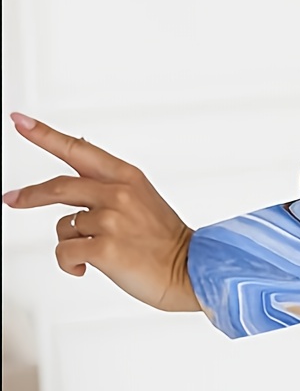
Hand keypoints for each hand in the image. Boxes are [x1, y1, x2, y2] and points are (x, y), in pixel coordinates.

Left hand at [3, 114, 200, 311]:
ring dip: (70, 243)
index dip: (44, 135)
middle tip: (12, 199)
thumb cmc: (164, 240)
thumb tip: (71, 193)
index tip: (19, 121)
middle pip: (58, 186)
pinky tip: (84, 268)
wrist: (190, 269)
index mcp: (127, 177)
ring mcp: (111, 220)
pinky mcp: (105, 248)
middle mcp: (118, 194)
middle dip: (29, 195)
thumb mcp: (141, 200)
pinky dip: (69, 263)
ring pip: (63, 226)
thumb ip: (107, 189)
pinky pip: (65, 252)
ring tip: (92, 253)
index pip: (77, 149)